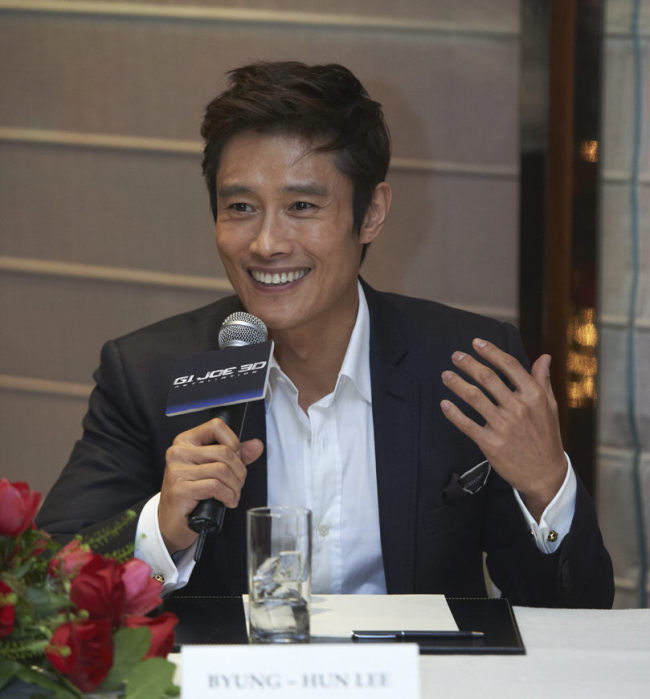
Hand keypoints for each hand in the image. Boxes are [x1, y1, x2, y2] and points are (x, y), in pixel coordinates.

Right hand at [158, 418, 263, 553]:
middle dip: (239, 470)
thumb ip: (236, 455)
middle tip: (238, 483)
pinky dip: (228, 496)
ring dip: (235, 486)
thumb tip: (256, 445)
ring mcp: (177, 470)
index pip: (216, 426)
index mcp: (186, 441)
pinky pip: (215, 486)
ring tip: (233, 495)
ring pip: (222, 470)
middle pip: (224, 452)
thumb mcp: (214, 468)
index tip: (236, 458)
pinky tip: (227, 502)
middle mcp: (178, 452)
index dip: (233, 442)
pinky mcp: (180, 489)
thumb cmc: (193, 492)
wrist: (173, 521)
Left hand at [440, 338, 565, 520]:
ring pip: (474, 397)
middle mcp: (519, 408)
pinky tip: (444, 404)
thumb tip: (544, 357)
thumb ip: (542, 380)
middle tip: (455, 356)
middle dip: (468, 364)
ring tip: (446, 375)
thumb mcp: (550, 407)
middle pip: (488, 378)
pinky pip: (467, 424)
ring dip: (457, 384)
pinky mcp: (491, 444)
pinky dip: (453, 413)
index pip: (509, 365)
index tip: (476, 343)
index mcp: (534, 396)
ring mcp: (504, 426)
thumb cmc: (546, 437)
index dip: (490, 351)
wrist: (545, 474)